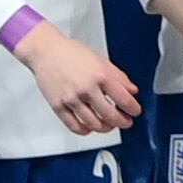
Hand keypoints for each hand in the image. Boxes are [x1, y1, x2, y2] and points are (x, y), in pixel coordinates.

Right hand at [14, 16, 140, 137]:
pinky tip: (90, 128)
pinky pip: (73, 126)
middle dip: (122, 122)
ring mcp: (71, 99)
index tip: (135, 112)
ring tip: (109, 125)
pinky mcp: (58, 106)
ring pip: (93, 124)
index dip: (133, 109)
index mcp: (101, 76)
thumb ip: (119, 77)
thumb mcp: (102, 60)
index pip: (124, 100)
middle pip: (110, 115)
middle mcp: (87, 89)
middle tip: (126, 122)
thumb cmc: (72, 53)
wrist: (46, 52)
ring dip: (105, 128)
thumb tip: (132, 91)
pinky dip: (85, 130)